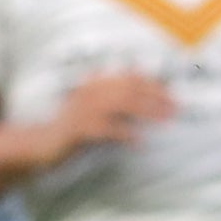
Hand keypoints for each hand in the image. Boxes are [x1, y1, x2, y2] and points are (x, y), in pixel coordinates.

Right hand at [43, 71, 174, 159]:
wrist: (43, 143)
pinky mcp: (79, 130)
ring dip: (147, 112)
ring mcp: (83, 110)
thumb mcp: (95, 108)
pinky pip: (106, 130)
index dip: (152, 83)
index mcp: (94, 85)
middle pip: (128, 89)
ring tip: (166, 120)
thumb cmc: (75, 127)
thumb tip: (151, 100)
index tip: (172, 93)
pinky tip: (139, 142)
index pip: (128, 77)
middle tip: (176, 107)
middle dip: (155, 96)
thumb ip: (116, 100)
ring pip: (121, 105)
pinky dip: (125, 134)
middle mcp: (89, 92)